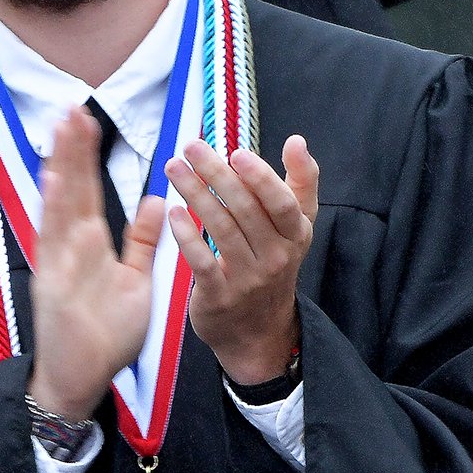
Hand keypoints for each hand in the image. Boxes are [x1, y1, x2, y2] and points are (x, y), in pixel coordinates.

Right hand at [27, 105, 169, 418]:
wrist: (81, 376)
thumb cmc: (106, 333)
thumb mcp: (135, 280)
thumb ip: (141, 242)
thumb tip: (153, 200)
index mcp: (90, 245)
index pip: (90, 191)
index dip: (88, 156)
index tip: (89, 121)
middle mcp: (70, 246)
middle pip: (73, 188)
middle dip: (73, 149)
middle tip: (72, 107)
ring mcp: (59, 261)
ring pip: (61, 204)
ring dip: (62, 165)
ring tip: (63, 128)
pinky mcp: (53, 280)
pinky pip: (55, 241)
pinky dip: (54, 209)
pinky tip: (55, 179)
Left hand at [166, 134, 318, 384]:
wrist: (258, 330)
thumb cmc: (272, 263)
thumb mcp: (294, 227)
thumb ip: (300, 184)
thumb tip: (298, 141)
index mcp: (295, 235)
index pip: (282, 203)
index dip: (261, 177)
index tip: (236, 152)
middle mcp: (276, 257)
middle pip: (246, 210)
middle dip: (216, 174)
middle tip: (191, 147)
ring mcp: (248, 278)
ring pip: (221, 229)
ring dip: (195, 194)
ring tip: (174, 168)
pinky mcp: (219, 296)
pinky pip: (202, 262)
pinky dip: (186, 236)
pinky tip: (171, 212)